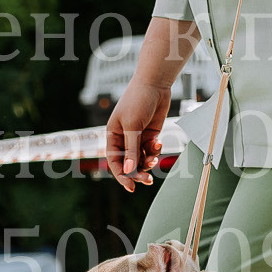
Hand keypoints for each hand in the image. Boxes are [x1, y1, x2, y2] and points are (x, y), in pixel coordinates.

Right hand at [105, 71, 172, 191]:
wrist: (154, 84)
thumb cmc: (138, 101)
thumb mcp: (133, 126)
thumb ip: (131, 149)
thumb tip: (129, 171)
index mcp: (113, 135)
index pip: (114, 161)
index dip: (121, 176)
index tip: (131, 187)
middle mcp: (124, 139)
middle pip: (128, 164)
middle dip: (137, 173)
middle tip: (148, 180)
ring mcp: (137, 138)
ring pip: (141, 159)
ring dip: (148, 162)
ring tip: (155, 158)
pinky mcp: (150, 135)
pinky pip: (150, 151)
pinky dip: (155, 151)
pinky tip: (158, 144)